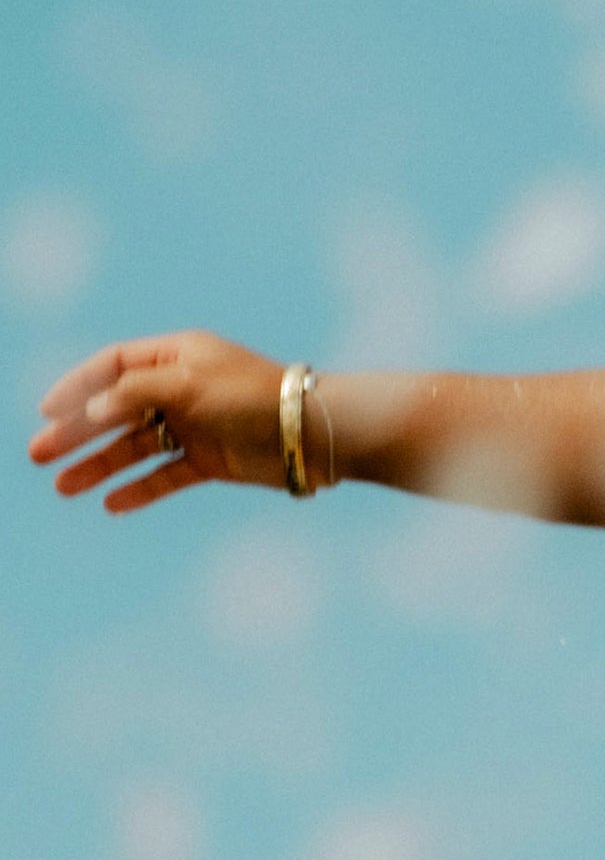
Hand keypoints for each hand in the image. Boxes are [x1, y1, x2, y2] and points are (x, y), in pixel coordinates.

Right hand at [29, 332, 289, 512]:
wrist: (311, 433)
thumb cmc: (253, 397)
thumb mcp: (189, 385)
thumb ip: (135, 394)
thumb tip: (90, 410)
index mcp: (179, 356)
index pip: (114, 365)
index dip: (78, 387)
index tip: (46, 412)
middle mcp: (183, 388)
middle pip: (117, 409)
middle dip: (76, 432)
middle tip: (37, 455)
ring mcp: (195, 425)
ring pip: (136, 446)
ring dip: (98, 465)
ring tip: (62, 487)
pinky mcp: (211, 460)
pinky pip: (164, 475)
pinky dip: (138, 488)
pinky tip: (110, 503)